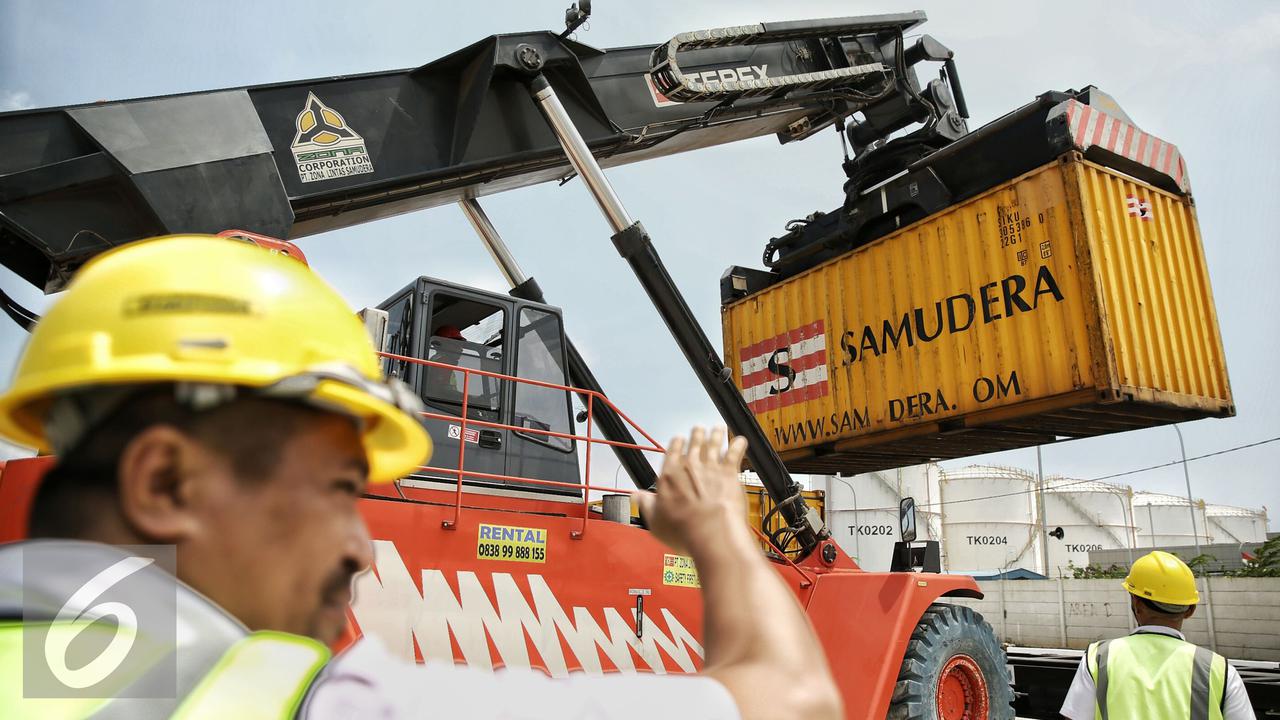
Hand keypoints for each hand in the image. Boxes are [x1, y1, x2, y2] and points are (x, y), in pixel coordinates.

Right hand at [635, 426, 749, 554]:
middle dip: (697, 435)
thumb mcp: (656, 521)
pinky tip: (741, 440)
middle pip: (694, 444)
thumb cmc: (684, 530)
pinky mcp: (729, 472)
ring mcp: (711, 467)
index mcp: (670, 476)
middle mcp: (690, 466)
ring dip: (716, 434)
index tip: (678, 440)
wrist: (711, 533)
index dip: (676, 444)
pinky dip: (738, 445)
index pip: (671, 453)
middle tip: (699, 429)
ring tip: (718, 428)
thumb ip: (647, 504)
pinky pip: (735, 453)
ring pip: (714, 444)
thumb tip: (637, 496)